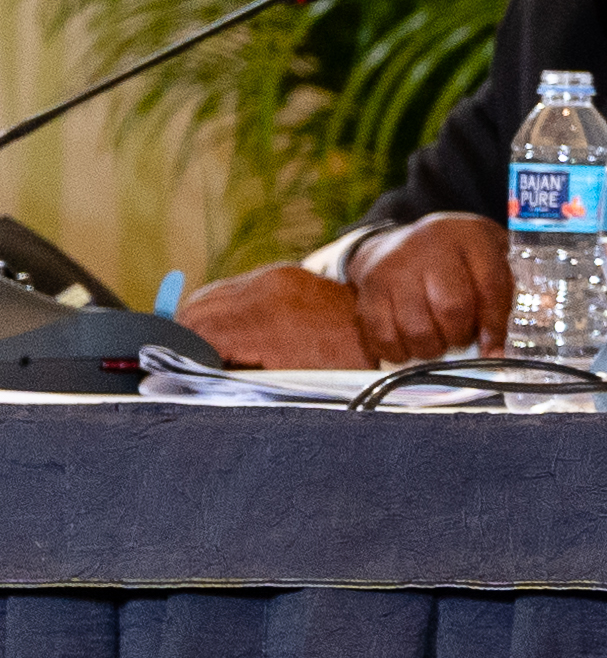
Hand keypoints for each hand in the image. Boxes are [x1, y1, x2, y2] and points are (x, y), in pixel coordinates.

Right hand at [175, 264, 366, 370]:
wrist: (383, 333)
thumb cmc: (344, 370)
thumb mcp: (290, 386)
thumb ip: (236, 382)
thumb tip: (187, 381)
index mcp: (266, 322)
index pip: (197, 335)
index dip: (180, 357)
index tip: (171, 373)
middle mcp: (265, 290)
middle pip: (196, 313)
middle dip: (183, 340)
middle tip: (180, 364)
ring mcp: (273, 276)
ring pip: (207, 297)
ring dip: (198, 322)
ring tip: (200, 349)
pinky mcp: (279, 271)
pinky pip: (230, 287)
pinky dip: (219, 308)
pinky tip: (225, 330)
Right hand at [347, 215, 514, 367]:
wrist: (401, 241)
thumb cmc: (458, 257)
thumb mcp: (491, 257)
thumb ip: (506, 292)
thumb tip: (501, 350)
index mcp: (470, 237)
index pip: (490, 286)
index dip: (494, 325)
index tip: (493, 349)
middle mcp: (430, 247)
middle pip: (451, 309)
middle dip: (459, 336)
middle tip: (459, 339)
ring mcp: (395, 266)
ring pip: (415, 327)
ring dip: (430, 349)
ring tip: (436, 343)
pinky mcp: (368, 287)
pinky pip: (382, 334)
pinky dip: (398, 352)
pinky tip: (409, 347)